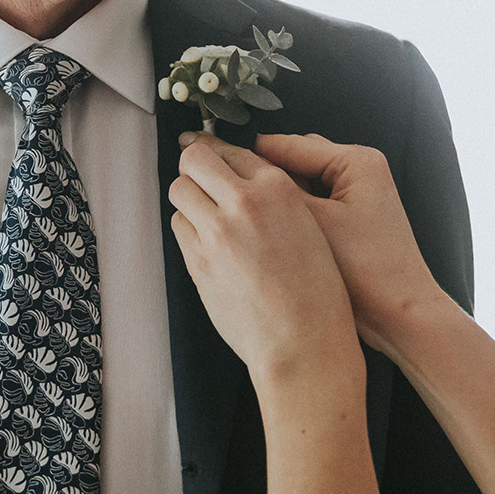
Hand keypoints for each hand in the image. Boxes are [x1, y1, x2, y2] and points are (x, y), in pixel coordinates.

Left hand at [170, 133, 363, 386]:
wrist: (303, 342)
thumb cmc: (316, 294)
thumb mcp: (309, 227)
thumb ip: (273, 198)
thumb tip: (240, 182)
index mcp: (278, 189)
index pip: (232, 151)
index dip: (218, 153)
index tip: (208, 152)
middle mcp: (244, 202)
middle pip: (195, 160)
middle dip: (193, 166)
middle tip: (199, 178)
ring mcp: (217, 231)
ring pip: (180, 190)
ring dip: (189, 198)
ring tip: (205, 215)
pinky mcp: (198, 260)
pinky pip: (179, 226)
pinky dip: (188, 229)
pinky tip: (207, 244)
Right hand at [250, 134, 448, 360]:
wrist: (401, 316)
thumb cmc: (371, 272)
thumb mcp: (315, 224)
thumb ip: (278, 193)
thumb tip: (242, 173)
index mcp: (356, 161)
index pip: (288, 145)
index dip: (250, 159)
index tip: (216, 166)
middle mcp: (359, 171)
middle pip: (294, 162)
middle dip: (266, 181)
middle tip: (233, 199)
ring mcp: (356, 196)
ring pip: (301, 186)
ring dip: (279, 200)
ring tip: (252, 220)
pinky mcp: (351, 220)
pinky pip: (312, 207)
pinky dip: (293, 216)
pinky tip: (274, 235)